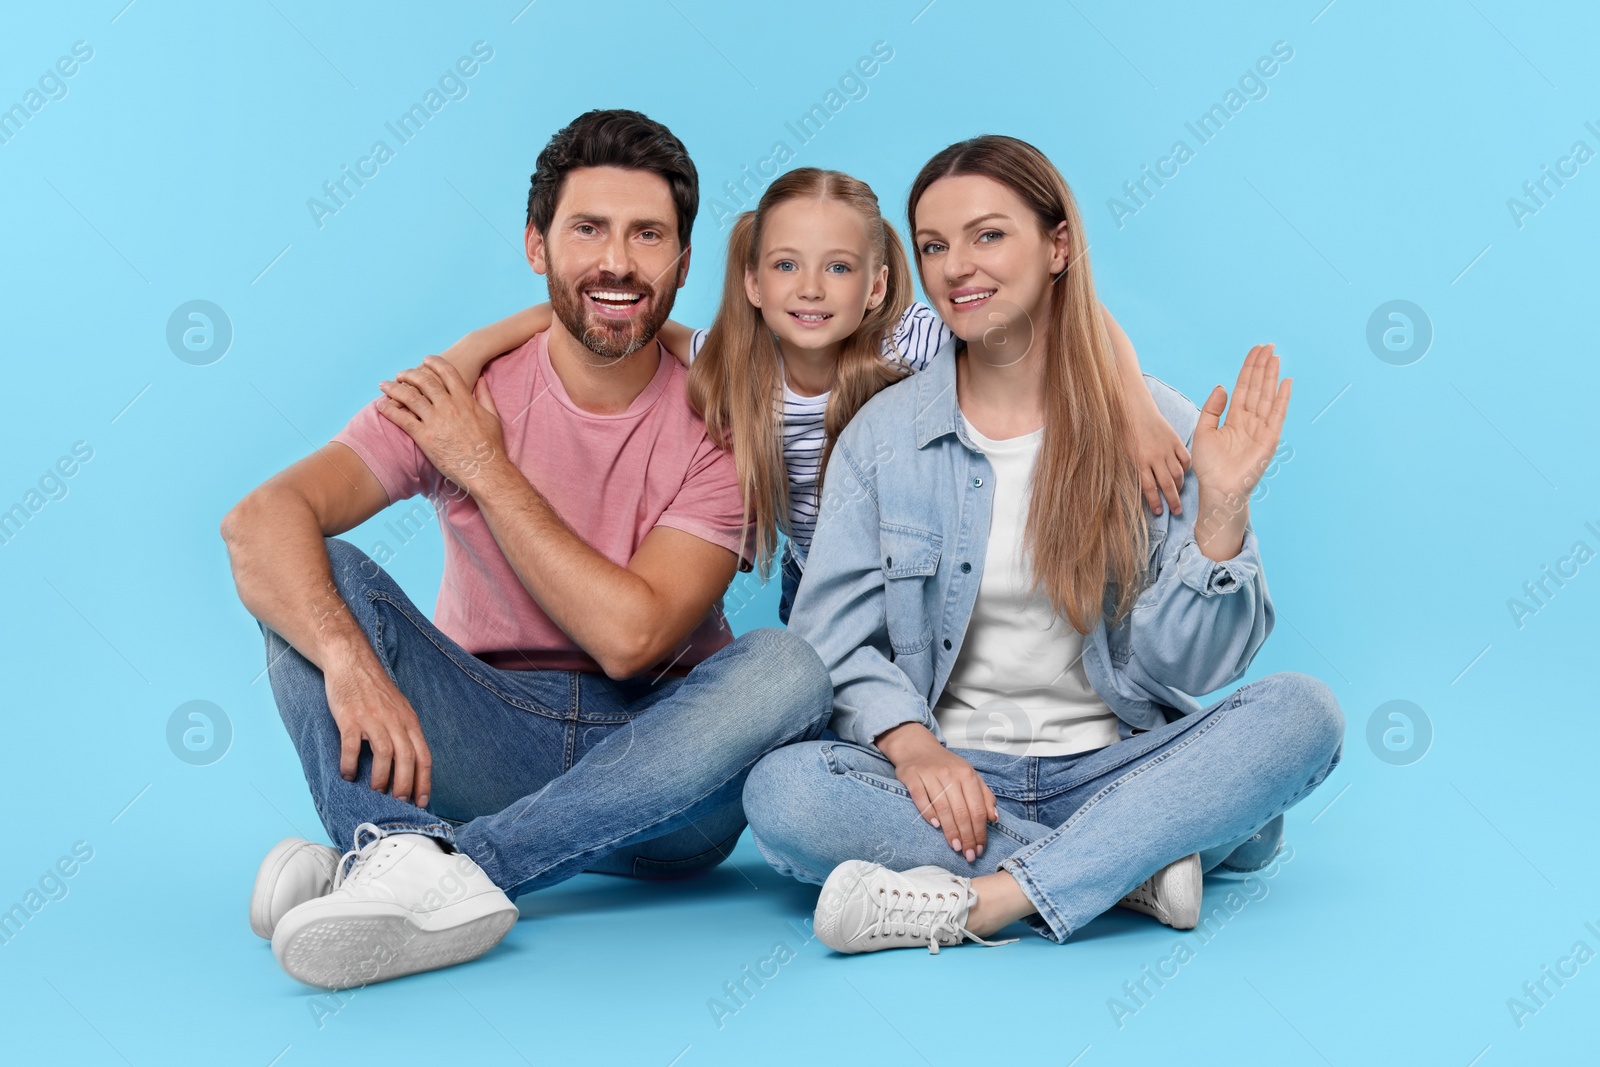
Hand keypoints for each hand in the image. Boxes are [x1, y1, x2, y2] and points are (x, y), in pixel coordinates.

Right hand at [324, 652, 432, 807]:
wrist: (352, 663)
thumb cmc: (375, 691)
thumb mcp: (400, 709)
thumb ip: (406, 732)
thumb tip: (412, 764)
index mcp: (409, 721)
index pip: (424, 756)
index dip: (424, 781)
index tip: (422, 802)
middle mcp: (395, 721)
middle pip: (407, 758)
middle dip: (405, 785)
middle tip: (398, 802)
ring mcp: (372, 719)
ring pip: (384, 755)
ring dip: (381, 778)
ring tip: (376, 792)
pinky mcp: (350, 719)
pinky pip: (352, 747)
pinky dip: (351, 764)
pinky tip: (348, 775)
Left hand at [377, 355, 505, 488]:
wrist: (485, 470)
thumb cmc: (491, 446)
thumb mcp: (492, 416)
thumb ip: (485, 395)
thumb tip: (481, 379)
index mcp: (465, 400)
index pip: (447, 372)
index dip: (434, 363)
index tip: (425, 360)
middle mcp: (449, 407)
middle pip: (425, 381)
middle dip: (410, 374)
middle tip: (401, 374)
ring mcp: (436, 422)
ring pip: (410, 397)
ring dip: (394, 389)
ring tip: (384, 385)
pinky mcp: (425, 438)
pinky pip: (403, 420)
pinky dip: (390, 410)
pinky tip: (381, 405)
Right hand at [876, 722, 996, 861]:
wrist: (917, 748)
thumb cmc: (946, 766)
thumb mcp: (969, 775)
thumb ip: (984, 795)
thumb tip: (994, 818)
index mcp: (967, 774)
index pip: (977, 808)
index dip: (980, 831)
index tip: (979, 848)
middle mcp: (950, 774)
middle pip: (961, 811)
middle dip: (967, 836)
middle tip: (968, 855)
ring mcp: (930, 775)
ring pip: (943, 808)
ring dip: (950, 831)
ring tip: (956, 847)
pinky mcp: (913, 776)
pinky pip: (921, 798)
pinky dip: (928, 812)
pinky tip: (935, 826)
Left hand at [1129, 393, 1190, 515]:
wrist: (1134, 409)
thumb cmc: (1124, 432)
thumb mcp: (1124, 453)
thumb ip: (1132, 470)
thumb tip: (1141, 489)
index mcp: (1139, 461)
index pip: (1150, 488)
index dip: (1155, 502)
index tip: (1159, 512)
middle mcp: (1155, 457)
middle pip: (1167, 484)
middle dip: (1173, 500)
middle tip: (1178, 511)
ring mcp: (1167, 448)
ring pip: (1178, 473)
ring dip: (1180, 486)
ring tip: (1179, 494)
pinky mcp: (1175, 440)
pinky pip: (1185, 458)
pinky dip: (1186, 468)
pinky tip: (1184, 474)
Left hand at [1190, 344, 1290, 500]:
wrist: (1218, 490)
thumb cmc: (1210, 466)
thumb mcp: (1204, 431)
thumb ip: (1212, 408)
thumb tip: (1223, 387)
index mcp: (1234, 418)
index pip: (1243, 387)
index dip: (1249, 369)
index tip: (1255, 351)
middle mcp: (1250, 421)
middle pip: (1257, 388)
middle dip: (1262, 367)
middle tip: (1268, 346)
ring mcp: (1261, 429)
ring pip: (1267, 396)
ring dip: (1272, 377)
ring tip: (1275, 357)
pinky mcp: (1269, 440)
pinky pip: (1277, 415)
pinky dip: (1282, 399)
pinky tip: (1286, 383)